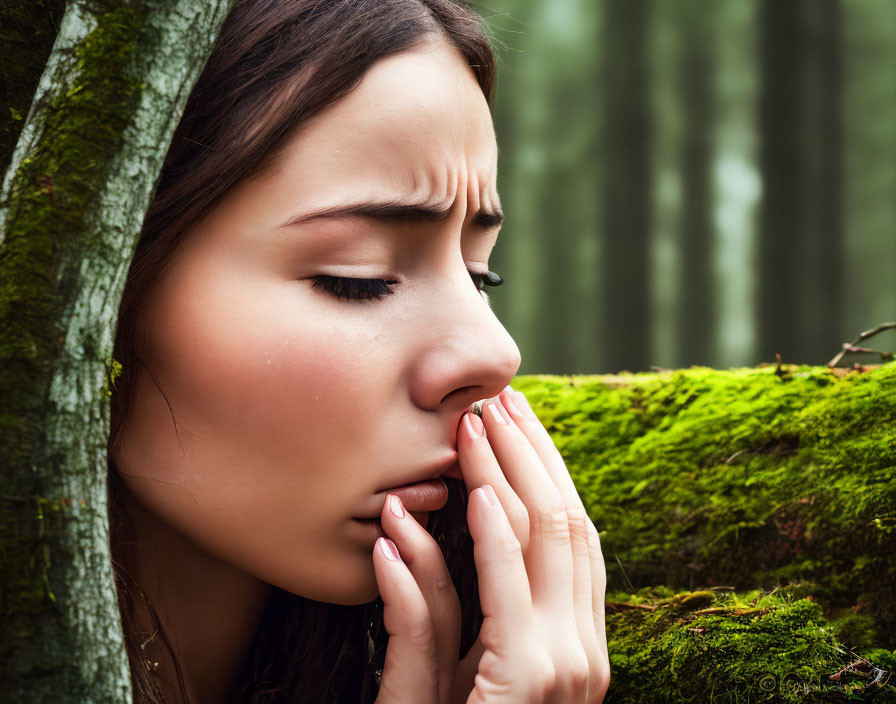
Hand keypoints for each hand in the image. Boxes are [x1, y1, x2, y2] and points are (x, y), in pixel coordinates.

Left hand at [370, 386, 608, 702]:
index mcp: (574, 637)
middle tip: (499, 400)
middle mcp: (584, 647)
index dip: (544, 470)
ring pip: (546, 541)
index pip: (569, 533)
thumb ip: (447, 604)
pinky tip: (479, 493)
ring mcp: (567, 666)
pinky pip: (512, 591)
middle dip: (532, 455)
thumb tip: (428, 528)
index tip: (514, 420)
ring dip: (508, 476)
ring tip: (475, 425)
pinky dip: (497, 537)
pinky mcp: (529, 679)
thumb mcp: (451, 664)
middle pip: (565, 524)